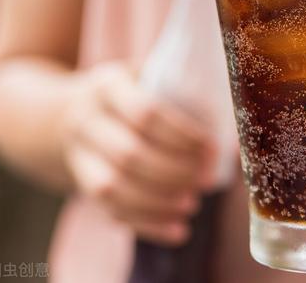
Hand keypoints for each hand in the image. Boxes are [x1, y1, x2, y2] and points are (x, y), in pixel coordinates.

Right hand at [60, 62, 217, 244]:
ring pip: (113, 186)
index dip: (182, 134)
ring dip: (159, 201)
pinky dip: (148, 224)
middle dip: (175, 171)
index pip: (145, 113)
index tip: (214, 148)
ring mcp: (78, 155)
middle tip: (209, 179)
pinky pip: (110, 211)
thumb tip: (240, 127)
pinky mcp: (80, 184)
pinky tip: (179, 230)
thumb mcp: (146, 75)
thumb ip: (184, 89)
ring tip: (193, 204)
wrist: (65, 114)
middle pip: (129, 153)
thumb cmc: (128, 92)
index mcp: (108, 86)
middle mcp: (87, 120)